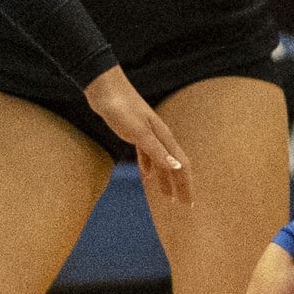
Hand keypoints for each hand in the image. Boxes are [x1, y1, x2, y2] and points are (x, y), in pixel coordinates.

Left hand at [84, 67, 192, 203]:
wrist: (105, 88)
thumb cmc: (122, 108)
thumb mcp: (139, 132)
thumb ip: (156, 151)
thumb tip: (176, 168)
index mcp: (164, 137)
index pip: (181, 165)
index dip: (186, 185)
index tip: (189, 204)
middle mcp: (160, 136)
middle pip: (175, 165)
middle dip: (181, 185)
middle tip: (184, 205)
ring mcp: (148, 134)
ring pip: (162, 161)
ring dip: (166, 178)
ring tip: (168, 196)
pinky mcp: (135, 132)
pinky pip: (148, 154)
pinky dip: (150, 166)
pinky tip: (146, 175)